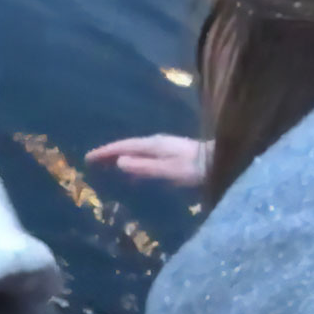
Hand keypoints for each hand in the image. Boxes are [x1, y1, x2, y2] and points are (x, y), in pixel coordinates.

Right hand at [85, 134, 209, 186]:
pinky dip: (134, 160)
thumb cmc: (199, 169)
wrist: (225, 161)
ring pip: (136, 151)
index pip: (124, 147)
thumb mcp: (171, 170)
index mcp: (155, 145)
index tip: (88, 158)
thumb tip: (120, 162)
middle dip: (110, 153)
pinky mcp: (173, 155)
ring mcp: (166, 147)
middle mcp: (158, 142)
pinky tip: (134, 169)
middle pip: (128, 147)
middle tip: (91, 162)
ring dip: (121, 156)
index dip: (106, 152)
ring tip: (107, 164)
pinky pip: (145, 156)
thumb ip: (146, 167)